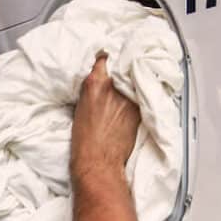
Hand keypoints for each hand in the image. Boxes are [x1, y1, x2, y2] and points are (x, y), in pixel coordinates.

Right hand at [71, 52, 140, 184]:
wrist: (98, 162)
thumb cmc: (84, 141)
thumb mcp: (80, 108)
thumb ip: (92, 92)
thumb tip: (101, 85)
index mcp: (94, 84)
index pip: (104, 58)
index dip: (107, 58)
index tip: (109, 58)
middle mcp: (113, 87)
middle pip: (122, 67)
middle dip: (120, 70)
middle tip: (118, 75)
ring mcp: (128, 98)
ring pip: (133, 81)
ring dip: (131, 83)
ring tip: (124, 93)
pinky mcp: (138, 110)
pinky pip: (140, 96)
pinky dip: (138, 97)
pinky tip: (131, 104)